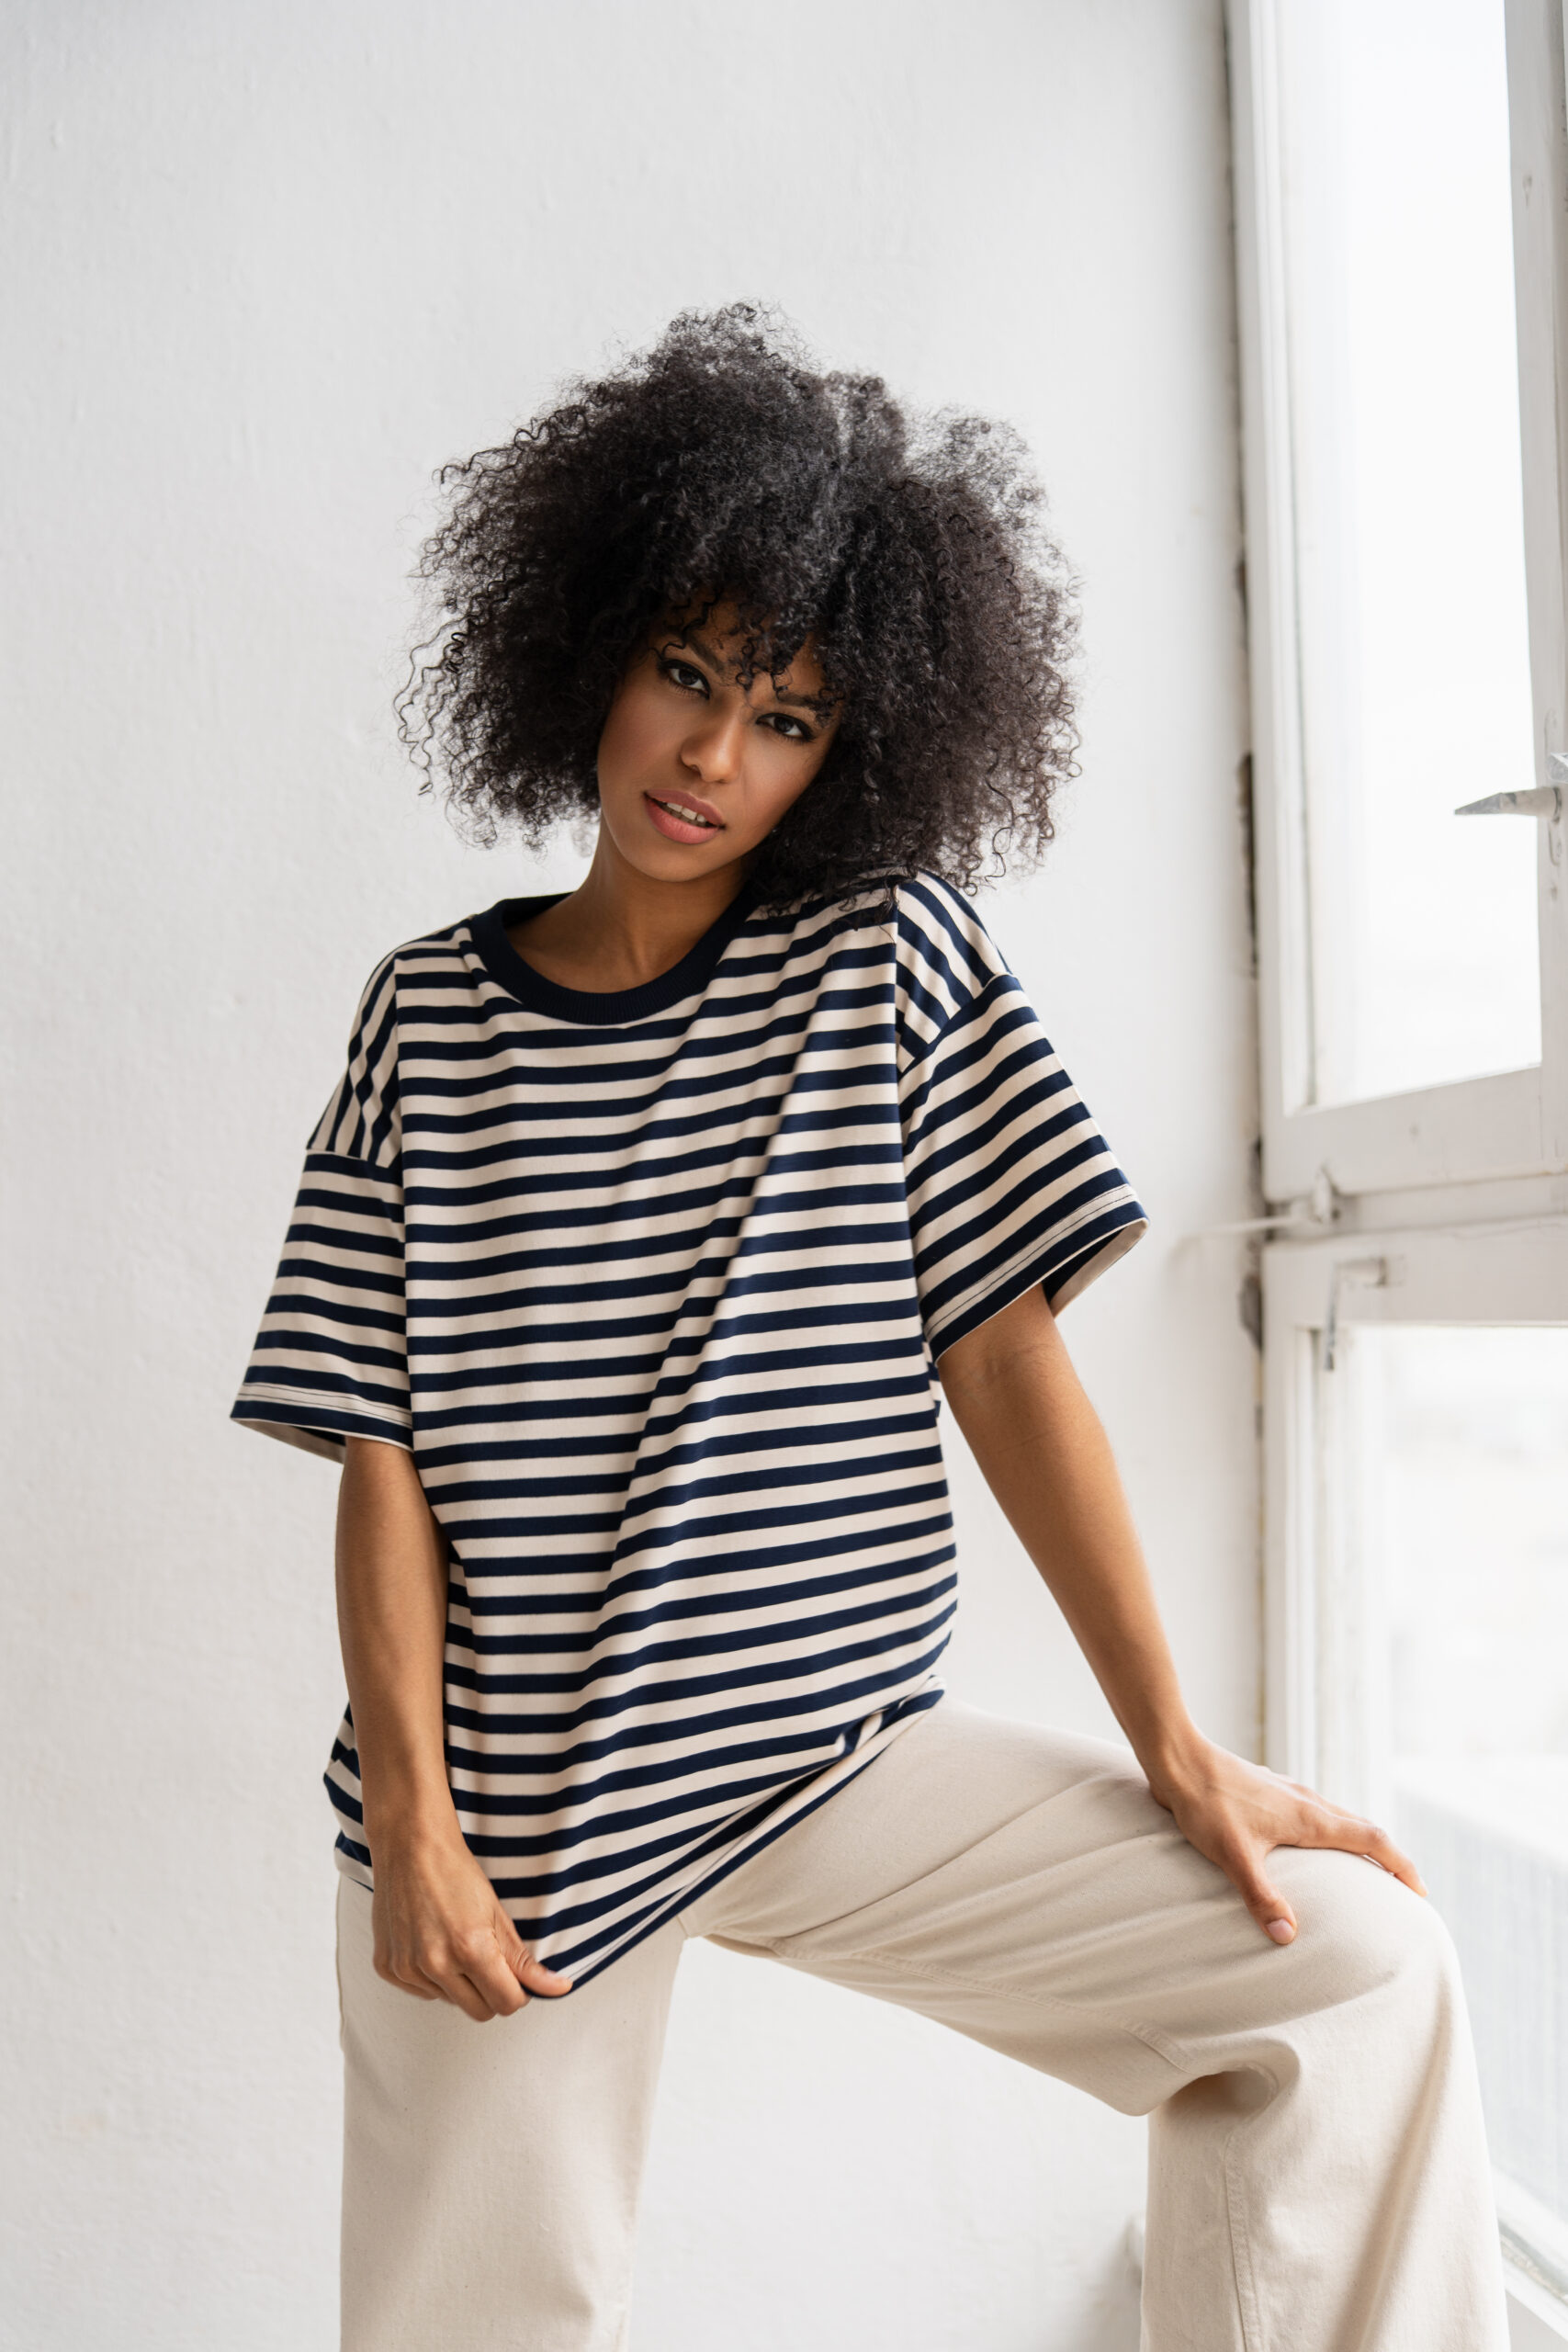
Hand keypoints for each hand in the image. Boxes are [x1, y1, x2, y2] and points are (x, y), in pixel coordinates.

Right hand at [368, 1817, 572, 2019]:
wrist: (410, 1847)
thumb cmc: (456, 1873)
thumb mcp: (498, 1914)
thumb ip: (524, 1961)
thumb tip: (558, 1989)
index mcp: (470, 1949)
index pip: (506, 2004)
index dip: (518, 1993)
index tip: (515, 1977)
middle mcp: (435, 1964)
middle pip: (480, 2011)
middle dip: (490, 1992)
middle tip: (487, 1958)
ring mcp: (407, 1969)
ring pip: (450, 2002)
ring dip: (459, 1983)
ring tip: (453, 1941)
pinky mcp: (387, 1969)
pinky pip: (422, 1992)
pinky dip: (432, 1978)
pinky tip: (431, 1943)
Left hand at [1145, 1736, 1427, 1945]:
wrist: (1178, 1757)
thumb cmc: (1206, 1804)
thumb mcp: (1234, 1856)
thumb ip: (1261, 1896)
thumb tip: (1288, 1937)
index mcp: (1310, 1816)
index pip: (1372, 1839)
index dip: (1400, 1865)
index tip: (1420, 1890)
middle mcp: (1307, 1800)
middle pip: (1362, 1827)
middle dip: (1387, 1856)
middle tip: (1403, 1885)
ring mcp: (1288, 1791)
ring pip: (1337, 1816)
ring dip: (1358, 1840)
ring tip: (1363, 1867)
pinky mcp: (1269, 1789)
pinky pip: (1313, 1811)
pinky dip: (1329, 1830)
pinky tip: (1309, 1843)